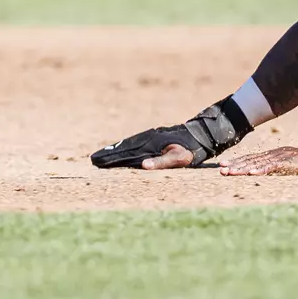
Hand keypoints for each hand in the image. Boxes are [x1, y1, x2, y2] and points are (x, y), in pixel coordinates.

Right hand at [90, 104, 244, 168]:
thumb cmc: (194, 149)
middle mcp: (149, 139)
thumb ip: (162, 162)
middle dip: (109, 153)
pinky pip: (137, 140)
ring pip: (130, 143)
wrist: (204, 132)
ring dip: (116, 148)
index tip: (98, 162)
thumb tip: (143, 166)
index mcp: (151, 145)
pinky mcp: (157, 135)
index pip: (127, 154)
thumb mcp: (180, 159)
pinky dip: (126, 144)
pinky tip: (124, 147)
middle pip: (125, 147)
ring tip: (103, 154)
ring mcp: (153, 136)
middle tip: (93, 159)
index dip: (112, 159)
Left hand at [220, 141, 297, 175]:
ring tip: (230, 172)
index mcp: (273, 155)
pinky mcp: (288, 162)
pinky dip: (261, 169)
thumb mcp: (288, 165)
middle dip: (235, 164)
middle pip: (251, 159)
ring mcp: (281, 157)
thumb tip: (262, 173)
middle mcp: (274, 154)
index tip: (223, 165)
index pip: (252, 158)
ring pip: (258, 162)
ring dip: (243, 167)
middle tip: (220, 168)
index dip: (237, 161)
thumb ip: (276, 167)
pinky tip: (251, 172)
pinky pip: (272, 166)